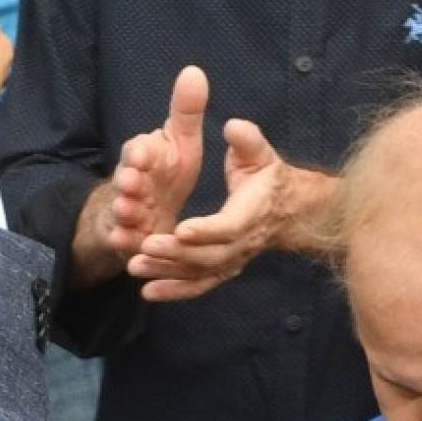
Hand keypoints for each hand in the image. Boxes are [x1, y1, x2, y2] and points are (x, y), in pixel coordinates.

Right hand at [96, 65, 212, 273]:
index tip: (143, 154)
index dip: (139, 153)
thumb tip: (194, 71)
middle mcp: (129, 181)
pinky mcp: (125, 236)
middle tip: (132, 182)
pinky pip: (122, 238)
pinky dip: (123, 240)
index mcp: (143, 156)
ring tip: (129, 212)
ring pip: (122, 209)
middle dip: (127, 181)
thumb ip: (186, 112)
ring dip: (124, 210)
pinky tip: (126, 242)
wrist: (144, 211)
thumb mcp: (180, 143)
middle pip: (125, 179)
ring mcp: (125, 209)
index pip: (138, 150)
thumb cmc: (164, 173)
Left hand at [125, 98, 331, 301]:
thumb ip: (248, 141)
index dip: (205, 230)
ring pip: (198, 272)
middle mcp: (242, 243)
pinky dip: (174, 291)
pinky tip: (147, 293)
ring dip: (166, 272)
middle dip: (175, 253)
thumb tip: (234, 127)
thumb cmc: (268, 177)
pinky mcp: (222, 270)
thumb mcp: (261, 154)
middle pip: (208, 255)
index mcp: (251, 213)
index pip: (227, 227)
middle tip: (144, 246)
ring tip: (134, 266)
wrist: (287, 210)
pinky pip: (198, 285)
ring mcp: (232, 260)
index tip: (180, 229)